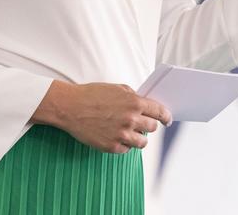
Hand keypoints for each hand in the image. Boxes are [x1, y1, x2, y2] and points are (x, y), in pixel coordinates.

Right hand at [32, 81, 170, 152]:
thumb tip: (145, 105)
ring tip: (128, 132)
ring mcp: (122, 134)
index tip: (167, 120)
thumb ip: (134, 97)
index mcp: (135, 103)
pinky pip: (126, 149)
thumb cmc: (92, 95)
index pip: (159, 112)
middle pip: (152, 128)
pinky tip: (115, 136)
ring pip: (142, 142)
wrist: (70, 107)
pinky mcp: (111, 146)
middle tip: (141, 124)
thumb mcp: (117, 88)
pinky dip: (124, 144)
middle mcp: (131, 119)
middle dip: (149, 125)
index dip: (166, 117)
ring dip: (138, 138)